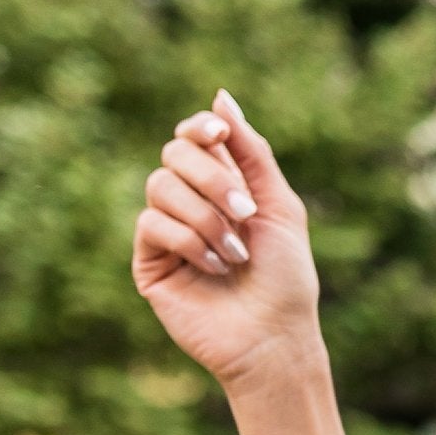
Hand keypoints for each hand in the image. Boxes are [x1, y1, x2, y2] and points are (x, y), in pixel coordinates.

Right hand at [130, 92, 346, 434]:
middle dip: (212, 177)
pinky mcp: (149, 262)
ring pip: (159, 185)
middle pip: (173, 153)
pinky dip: (189, 240)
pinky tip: (215, 267)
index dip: (200, 128)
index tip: (219, 136)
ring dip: (205, 215)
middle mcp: (191, 203)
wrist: (274, 337)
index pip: (193, 137)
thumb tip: (220, 97)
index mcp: (224, 186)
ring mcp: (167, 232)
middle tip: (245, 212)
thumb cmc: (286, 279)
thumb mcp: (279, 205)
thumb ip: (251, 151)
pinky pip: (152, 223)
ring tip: (235, 253)